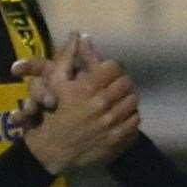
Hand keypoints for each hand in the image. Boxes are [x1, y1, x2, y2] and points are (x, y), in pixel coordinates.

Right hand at [21, 35, 138, 173]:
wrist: (50, 153)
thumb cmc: (51, 115)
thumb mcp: (55, 83)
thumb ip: (67, 57)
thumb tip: (78, 33)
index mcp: (88, 88)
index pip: (115, 67)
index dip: (111, 69)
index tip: (105, 74)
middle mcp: (103, 105)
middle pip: (127, 84)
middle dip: (120, 83)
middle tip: (113, 88)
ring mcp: (112, 125)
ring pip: (133, 103)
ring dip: (126, 101)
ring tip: (117, 103)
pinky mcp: (118, 141)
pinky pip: (135, 123)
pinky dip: (129, 119)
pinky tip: (119, 120)